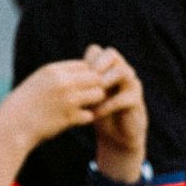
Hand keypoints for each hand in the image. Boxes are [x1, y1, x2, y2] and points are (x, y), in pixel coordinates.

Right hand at [0, 57, 114, 154]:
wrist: (13, 124)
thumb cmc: (25, 103)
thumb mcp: (38, 80)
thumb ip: (59, 75)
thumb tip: (82, 71)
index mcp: (53, 70)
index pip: (84, 65)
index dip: (86, 75)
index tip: (81, 84)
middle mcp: (63, 82)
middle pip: (96, 78)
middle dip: (94, 87)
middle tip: (87, 96)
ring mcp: (67, 100)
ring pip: (98, 94)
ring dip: (94, 102)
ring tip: (84, 106)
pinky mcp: (69, 118)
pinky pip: (91, 115)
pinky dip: (86, 118)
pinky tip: (76, 119)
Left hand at [85, 44, 146, 177]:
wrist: (115, 135)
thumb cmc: (94, 112)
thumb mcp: (81, 96)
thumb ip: (72, 84)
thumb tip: (49, 75)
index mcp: (107, 67)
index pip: (96, 51)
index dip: (84, 60)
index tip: (72, 74)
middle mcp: (120, 71)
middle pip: (112, 54)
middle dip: (97, 65)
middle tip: (84, 80)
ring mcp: (131, 85)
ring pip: (123, 71)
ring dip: (105, 81)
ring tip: (91, 95)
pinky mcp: (136, 101)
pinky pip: (124, 97)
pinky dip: (107, 105)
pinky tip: (94, 114)